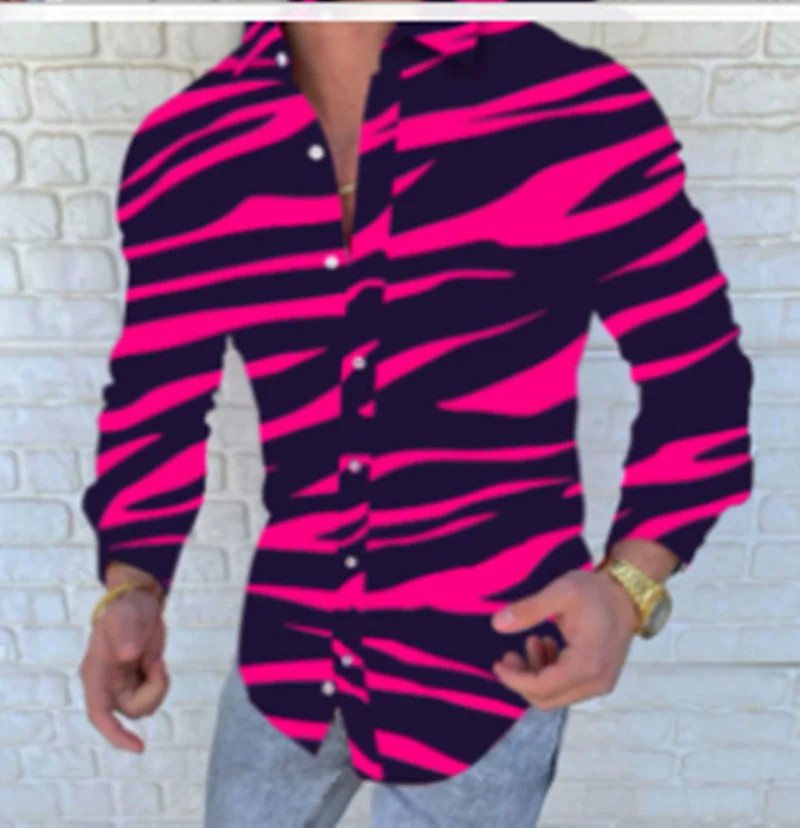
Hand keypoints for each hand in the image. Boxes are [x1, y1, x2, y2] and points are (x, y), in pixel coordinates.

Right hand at [79, 586, 167, 751]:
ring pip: (146, 706)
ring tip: (155, 659)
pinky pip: (155, 694)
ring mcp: (124, 685)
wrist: (138, 603)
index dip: (116, 735)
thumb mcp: (124, 619)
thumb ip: (125, 635)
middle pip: (133, 710)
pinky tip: (157, 661)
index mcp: (96, 676)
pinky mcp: (140, 681)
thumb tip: (129, 654)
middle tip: (158, 663)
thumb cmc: (126, 610)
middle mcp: (108, 686)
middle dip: (152, 691)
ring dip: (158, 686)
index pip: (100, 715)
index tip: (140, 748)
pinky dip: (161, 681)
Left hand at [490, 568, 638, 709]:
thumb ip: (528, 609)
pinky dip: (550, 672)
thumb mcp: (559, 592)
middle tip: (509, 653)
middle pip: (547, 698)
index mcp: (587, 663)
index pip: (542, 687)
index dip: (514, 679)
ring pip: (555, 695)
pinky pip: (566, 688)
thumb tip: (496, 624)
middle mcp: (596, 681)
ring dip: (536, 674)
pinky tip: (548, 646)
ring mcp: (600, 684)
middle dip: (522, 679)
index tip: (498, 663)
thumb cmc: (594, 591)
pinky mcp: (599, 680)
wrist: (626, 594)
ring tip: (533, 641)